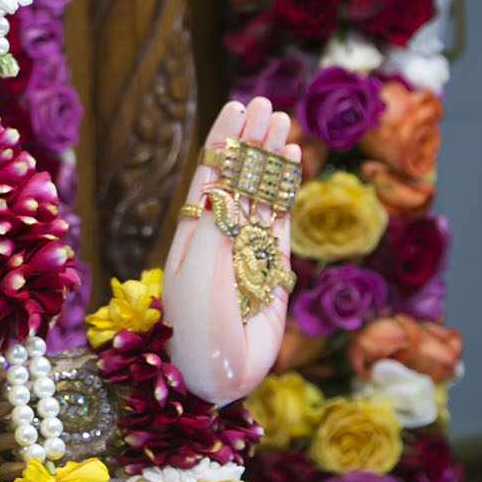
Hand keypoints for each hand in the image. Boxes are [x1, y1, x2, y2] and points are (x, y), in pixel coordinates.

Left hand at [161, 96, 301, 405]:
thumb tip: (230, 180)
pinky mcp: (272, 270)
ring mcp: (246, 252)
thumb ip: (217, 224)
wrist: (213, 377)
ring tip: (282, 122)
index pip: (209, 175)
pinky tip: (291, 162)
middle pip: (237, 178)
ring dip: (270, 159)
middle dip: (250, 142)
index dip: (223, 141)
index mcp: (190, 233)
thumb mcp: (198, 270)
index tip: (236, 108)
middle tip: (266, 103)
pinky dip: (285, 190)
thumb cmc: (194, 325)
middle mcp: (217, 237)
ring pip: (261, 195)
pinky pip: (280, 221)